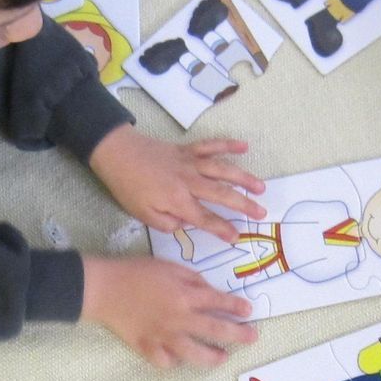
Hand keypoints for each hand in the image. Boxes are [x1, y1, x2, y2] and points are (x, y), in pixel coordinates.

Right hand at [80, 254, 256, 367]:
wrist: (104, 288)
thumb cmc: (135, 272)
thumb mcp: (168, 266)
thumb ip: (191, 279)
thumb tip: (208, 291)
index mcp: (185, 295)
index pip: (219, 302)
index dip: (236, 306)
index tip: (248, 310)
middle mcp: (180, 319)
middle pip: (216, 330)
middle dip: (238, 334)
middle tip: (252, 337)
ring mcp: (164, 337)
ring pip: (195, 354)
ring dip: (213, 357)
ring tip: (223, 357)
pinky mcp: (147, 348)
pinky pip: (166, 362)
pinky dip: (174, 362)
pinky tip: (179, 359)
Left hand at [88, 124, 265, 242]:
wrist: (118, 154)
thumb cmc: (129, 187)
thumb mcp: (144, 215)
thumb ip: (168, 224)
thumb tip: (188, 223)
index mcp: (178, 201)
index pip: (205, 218)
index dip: (222, 229)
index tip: (237, 237)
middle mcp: (189, 182)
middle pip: (222, 194)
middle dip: (243, 205)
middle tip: (262, 213)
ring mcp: (190, 163)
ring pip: (223, 170)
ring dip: (244, 178)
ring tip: (261, 187)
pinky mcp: (187, 149)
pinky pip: (211, 145)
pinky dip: (228, 144)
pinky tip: (244, 145)